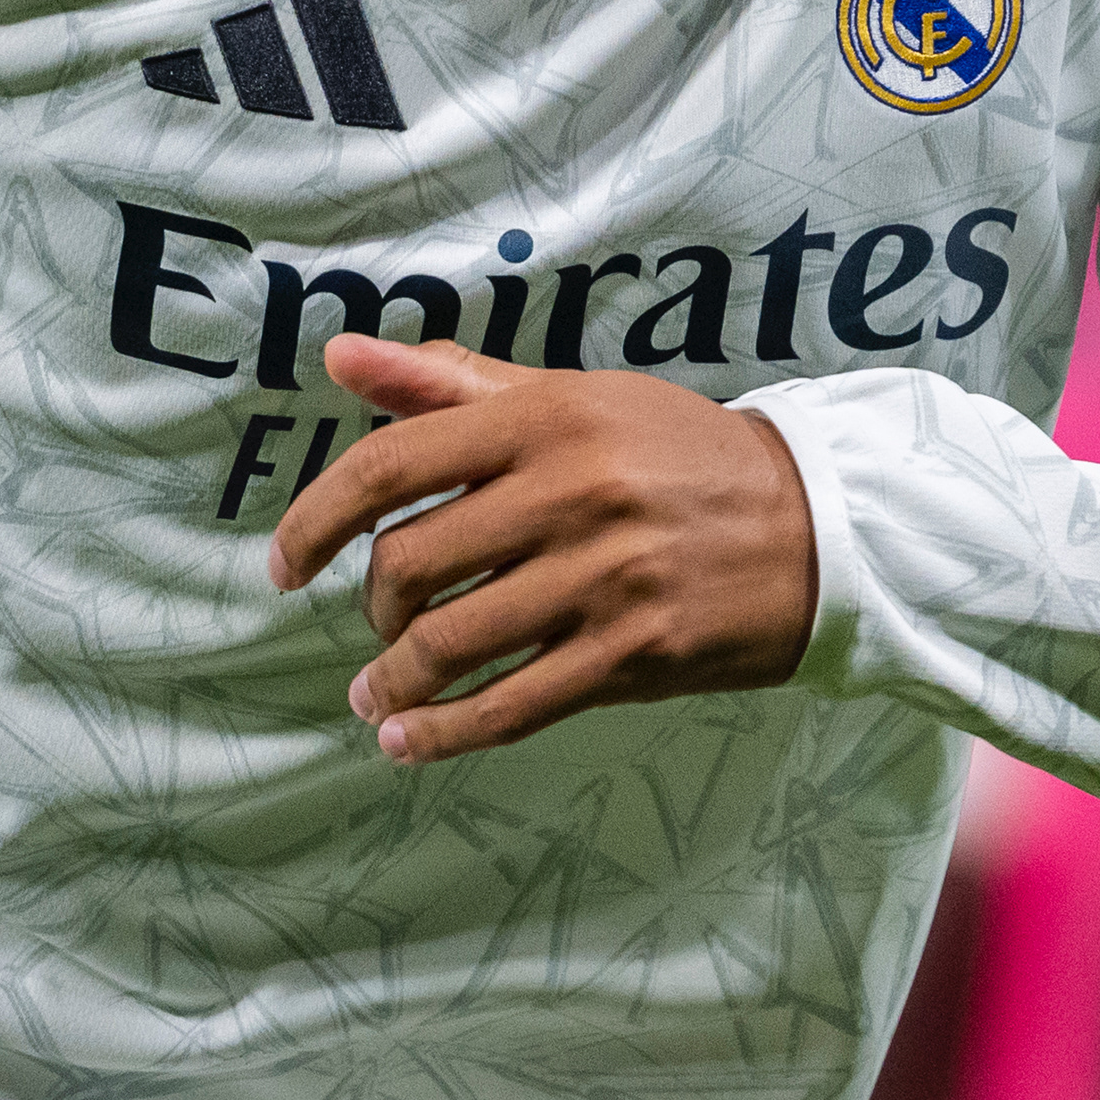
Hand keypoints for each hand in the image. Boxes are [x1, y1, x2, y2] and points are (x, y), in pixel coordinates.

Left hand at [264, 335, 817, 763]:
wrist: (816, 523)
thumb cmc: (672, 453)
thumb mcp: (570, 398)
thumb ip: (450, 382)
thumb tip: (340, 358)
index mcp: (542, 420)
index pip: (390, 465)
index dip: (316, 519)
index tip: (283, 563)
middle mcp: (568, 494)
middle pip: (409, 563)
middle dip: (370, 606)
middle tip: (376, 620)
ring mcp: (601, 579)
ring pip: (451, 642)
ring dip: (392, 680)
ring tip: (376, 693)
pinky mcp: (634, 653)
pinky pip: (513, 705)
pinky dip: (444, 732)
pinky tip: (406, 741)